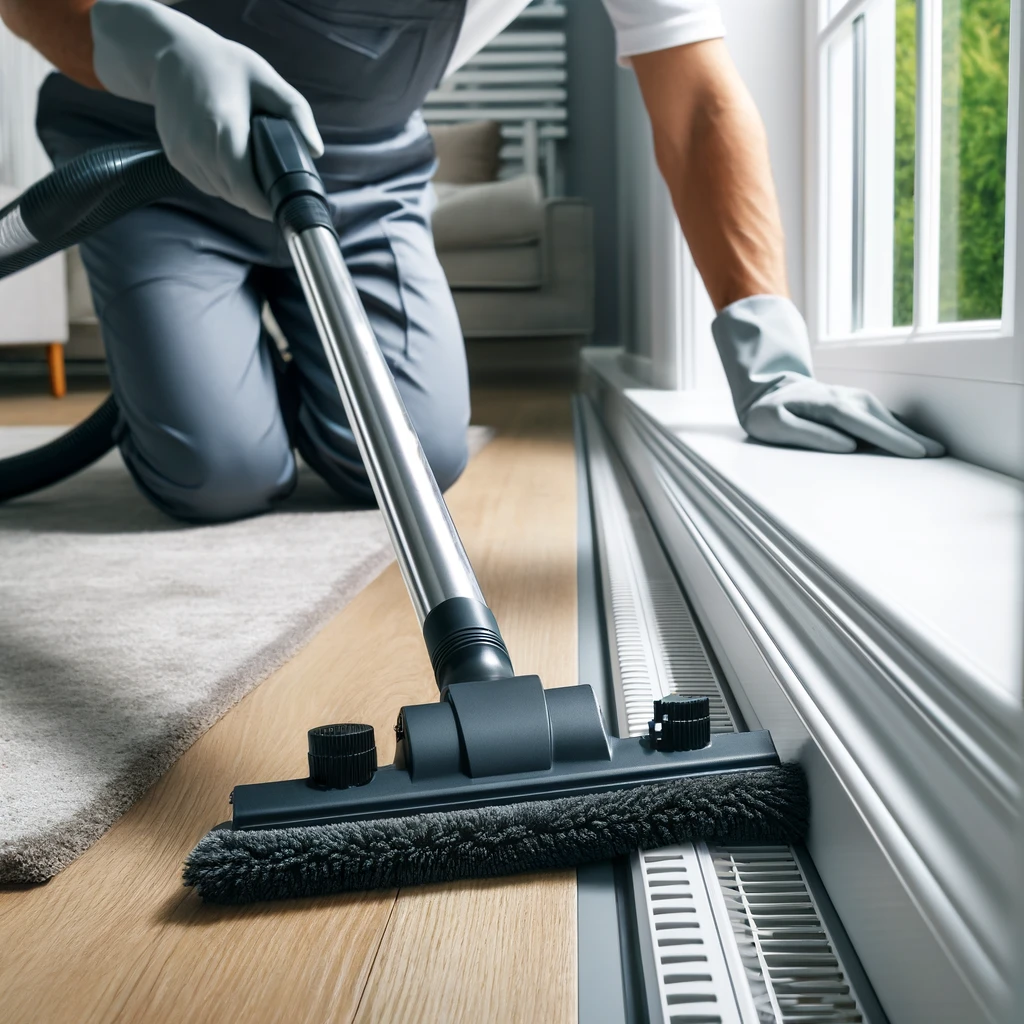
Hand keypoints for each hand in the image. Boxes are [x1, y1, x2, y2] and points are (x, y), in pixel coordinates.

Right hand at [90, 0, 322, 218]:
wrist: (171, 53)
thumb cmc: (224, 65)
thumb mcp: (267, 80)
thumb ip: (297, 113)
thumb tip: (316, 151)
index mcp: (223, 127)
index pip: (243, 186)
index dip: (263, 204)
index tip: (280, 207)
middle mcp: (198, 145)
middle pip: (234, 194)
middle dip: (256, 198)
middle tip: (275, 191)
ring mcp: (183, 152)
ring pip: (220, 192)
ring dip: (239, 192)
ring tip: (255, 175)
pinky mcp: (175, 156)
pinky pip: (205, 183)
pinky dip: (222, 182)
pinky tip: (233, 165)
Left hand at [712, 295, 943, 457]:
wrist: (767, 389)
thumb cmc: (767, 412)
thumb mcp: (773, 424)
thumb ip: (807, 434)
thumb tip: (846, 446)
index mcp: (825, 405)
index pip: (862, 424)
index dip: (889, 438)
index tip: (913, 453)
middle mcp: (844, 398)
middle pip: (882, 419)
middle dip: (910, 436)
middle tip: (938, 453)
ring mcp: (852, 398)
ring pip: (885, 416)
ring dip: (909, 431)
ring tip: (935, 449)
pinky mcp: (854, 403)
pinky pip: (881, 416)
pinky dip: (899, 426)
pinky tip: (914, 439)